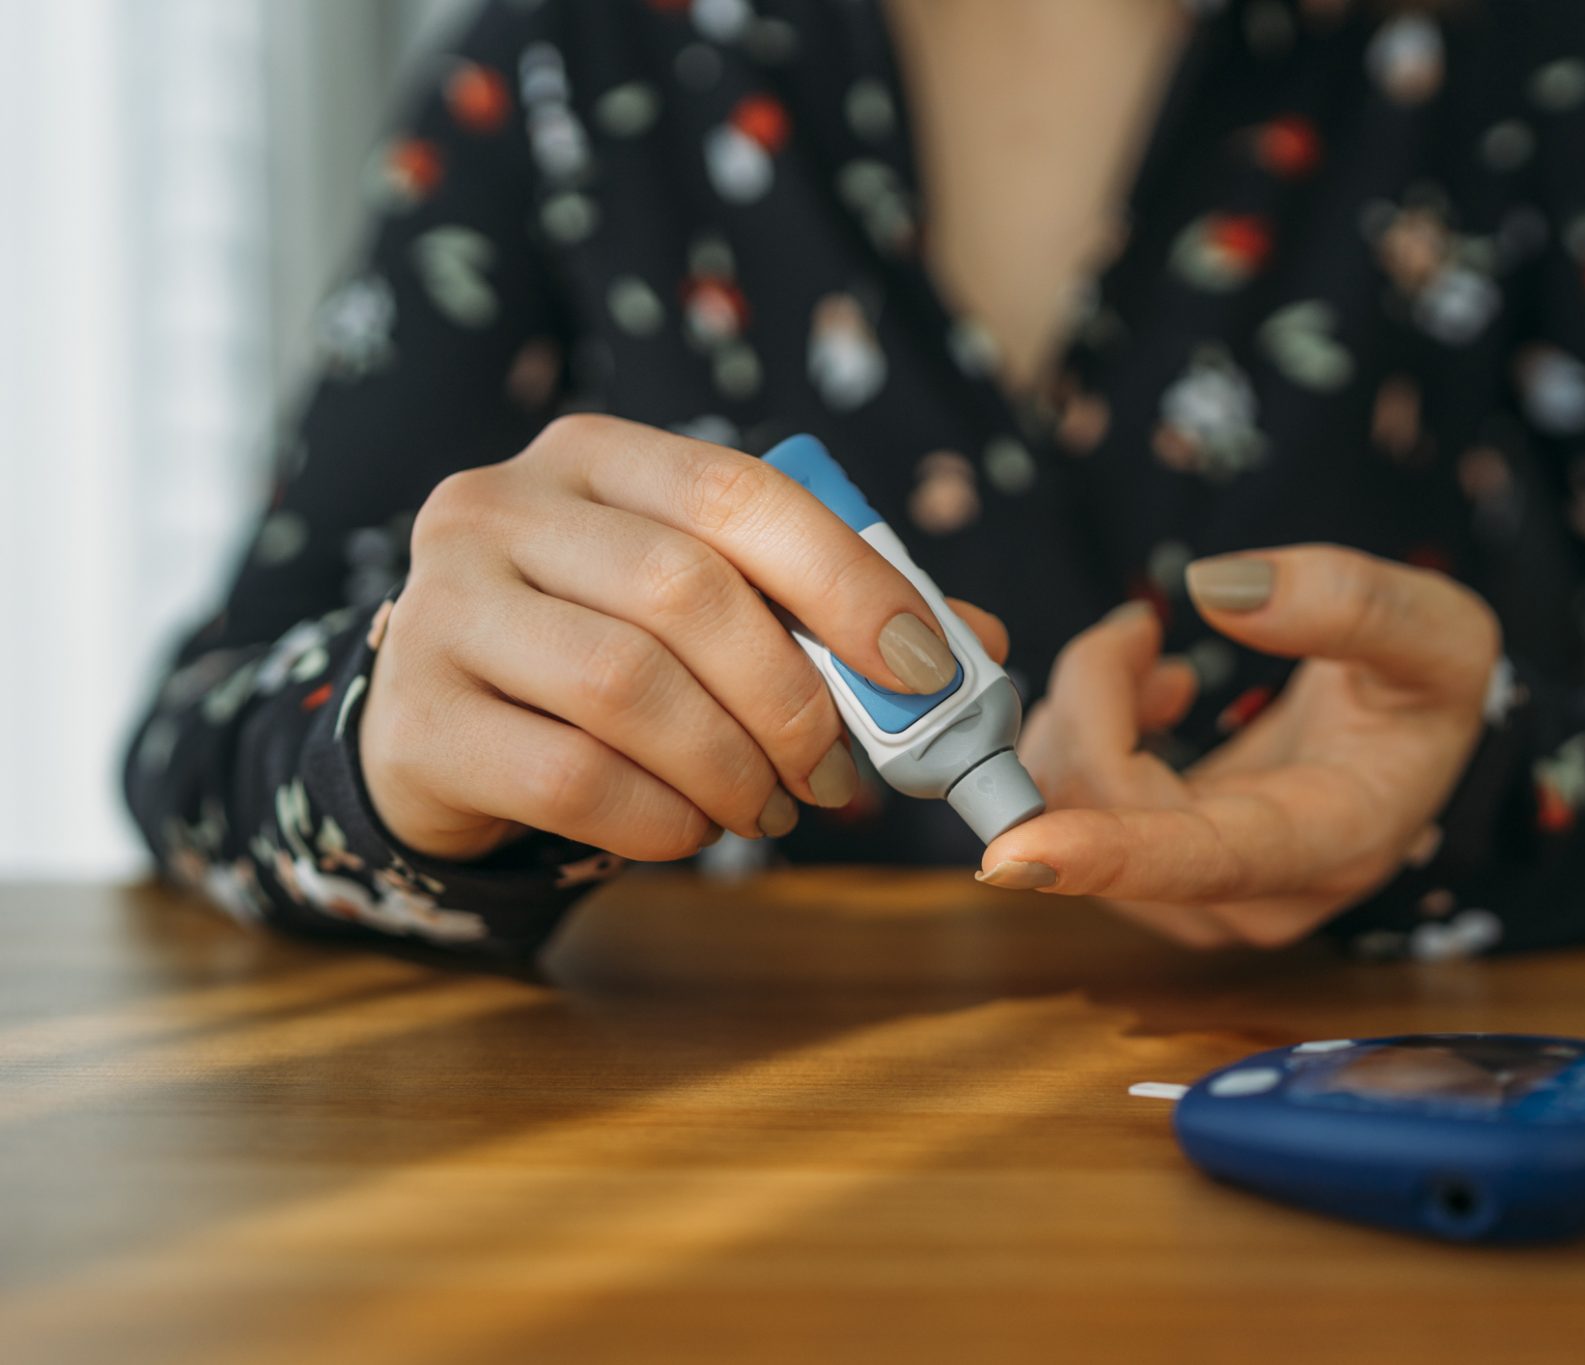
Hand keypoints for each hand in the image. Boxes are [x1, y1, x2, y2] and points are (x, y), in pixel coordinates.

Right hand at [361, 415, 1006, 861]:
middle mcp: (499, 508)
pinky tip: (690, 830)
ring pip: (626, 688)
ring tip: (768, 811)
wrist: (442, 732)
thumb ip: (827, 613)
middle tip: (837, 774)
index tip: (922, 667)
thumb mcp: (708, 610)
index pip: (739, 492)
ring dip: (731, 769)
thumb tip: (976, 645)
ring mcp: (439, 609)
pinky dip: (661, 819)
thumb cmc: (603, 656)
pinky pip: (571, 777)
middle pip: (685, 592)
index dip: (846, 579)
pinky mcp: (416, 719)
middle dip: (793, 700)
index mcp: (592, 457)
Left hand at [978, 545, 1498, 948]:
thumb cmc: (1430, 688)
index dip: (1106, 855)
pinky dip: (1083, 730)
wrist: (1414, 735)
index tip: (1012, 853)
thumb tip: (1216, 589)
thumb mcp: (1439, 630)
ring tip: (1146, 652)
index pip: (1204, 862)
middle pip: (1109, 812)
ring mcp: (1197, 894)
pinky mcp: (1157, 872)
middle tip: (1138, 629)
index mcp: (1330, 842)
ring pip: (1071, 810)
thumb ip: (1350, 602)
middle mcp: (1254, 893)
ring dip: (1082, 710)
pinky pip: (1072, 808)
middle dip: (1090, 699)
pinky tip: (1144, 693)